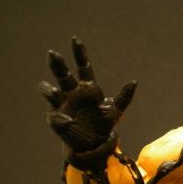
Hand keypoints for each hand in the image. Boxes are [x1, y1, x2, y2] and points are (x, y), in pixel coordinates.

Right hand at [40, 37, 136, 153]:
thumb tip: (134, 82)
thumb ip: (125, 96)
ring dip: (48, 90)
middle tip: (52, 54)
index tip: (75, 40)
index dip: (79, 54)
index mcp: (87, 88)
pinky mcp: (57, 120)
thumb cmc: (103, 124)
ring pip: (51, 93)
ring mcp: (62, 105)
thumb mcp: (116, 110)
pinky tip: (69, 121)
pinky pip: (56, 117)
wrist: (95, 143)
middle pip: (63, 75)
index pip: (82, 67)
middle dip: (57, 65)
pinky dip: (61, 118)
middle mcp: (72, 93)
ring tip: (49, 88)